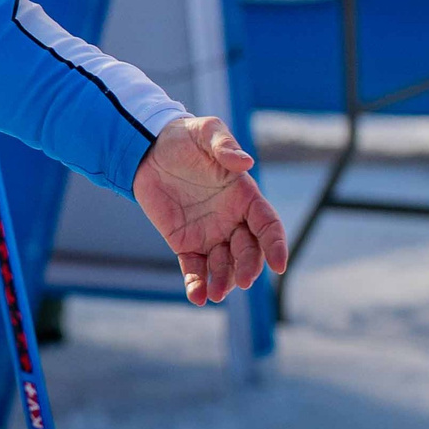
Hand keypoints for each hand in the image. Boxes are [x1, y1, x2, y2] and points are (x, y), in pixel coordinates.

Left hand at [131, 117, 287, 304]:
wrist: (149, 148)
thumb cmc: (185, 137)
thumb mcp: (206, 132)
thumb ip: (224, 147)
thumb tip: (245, 163)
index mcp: (244, 196)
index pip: (268, 225)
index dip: (275, 245)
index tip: (279, 264)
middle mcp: (232, 219)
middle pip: (248, 250)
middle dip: (248, 267)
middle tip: (242, 281)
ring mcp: (209, 233)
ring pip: (223, 264)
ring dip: (223, 281)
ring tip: (216, 294)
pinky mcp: (184, 242)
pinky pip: (194, 267)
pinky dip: (196, 283)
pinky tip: (197, 297)